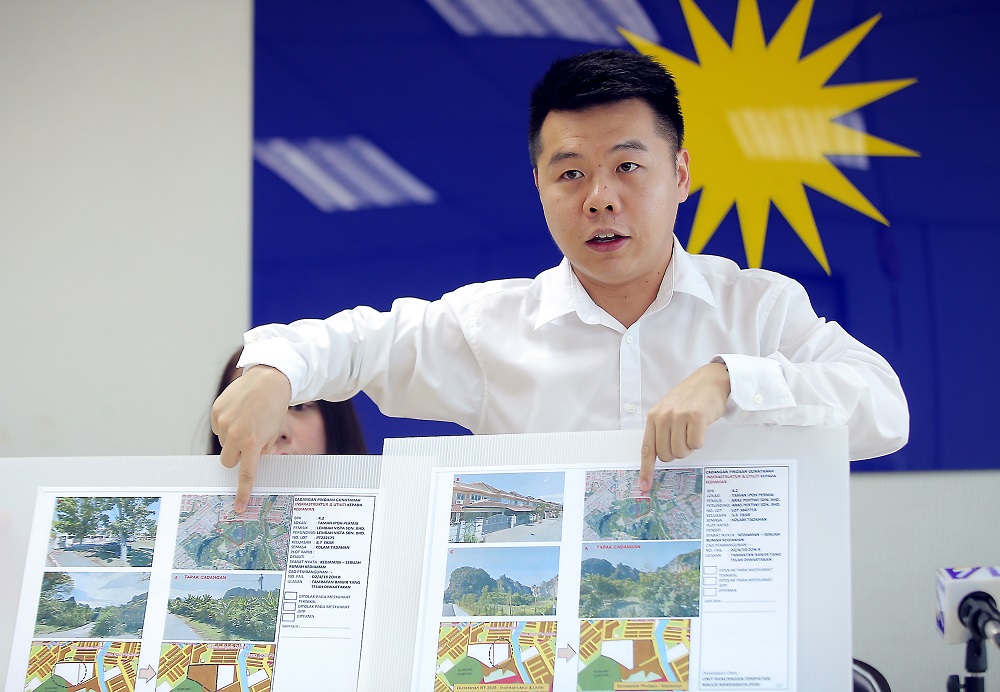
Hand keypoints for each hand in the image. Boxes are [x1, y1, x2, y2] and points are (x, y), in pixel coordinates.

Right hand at [211, 365, 291, 511]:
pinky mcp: (216, 412)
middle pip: (229, 461)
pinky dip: (226, 425)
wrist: (268, 380)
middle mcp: (235, 435)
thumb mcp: (273, 433)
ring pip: (223, 442)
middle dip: (237, 457)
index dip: (242, 491)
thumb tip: (251, 461)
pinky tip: (238, 413)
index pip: (246, 474)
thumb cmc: (274, 407)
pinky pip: (218, 427)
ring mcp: (223, 423)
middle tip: (247, 444)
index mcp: (252, 443)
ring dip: (232, 438)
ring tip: (246, 421)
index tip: (238, 506)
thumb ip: (261, 449)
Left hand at [639, 362, 729, 492]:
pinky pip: (696, 444)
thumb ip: (661, 431)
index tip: (645, 486)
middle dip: (678, 452)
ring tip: (693, 430)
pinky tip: (701, 427)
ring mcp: (678, 416)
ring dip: (690, 446)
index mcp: (653, 417)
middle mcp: (663, 416)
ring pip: (681, 452)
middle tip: (685, 438)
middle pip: (666, 455)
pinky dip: (700, 441)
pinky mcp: (695, 417)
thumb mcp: (668, 411)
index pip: (647, 449)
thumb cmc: (690, 398)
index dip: (646, 470)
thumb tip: (658, 456)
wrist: (710, 380)